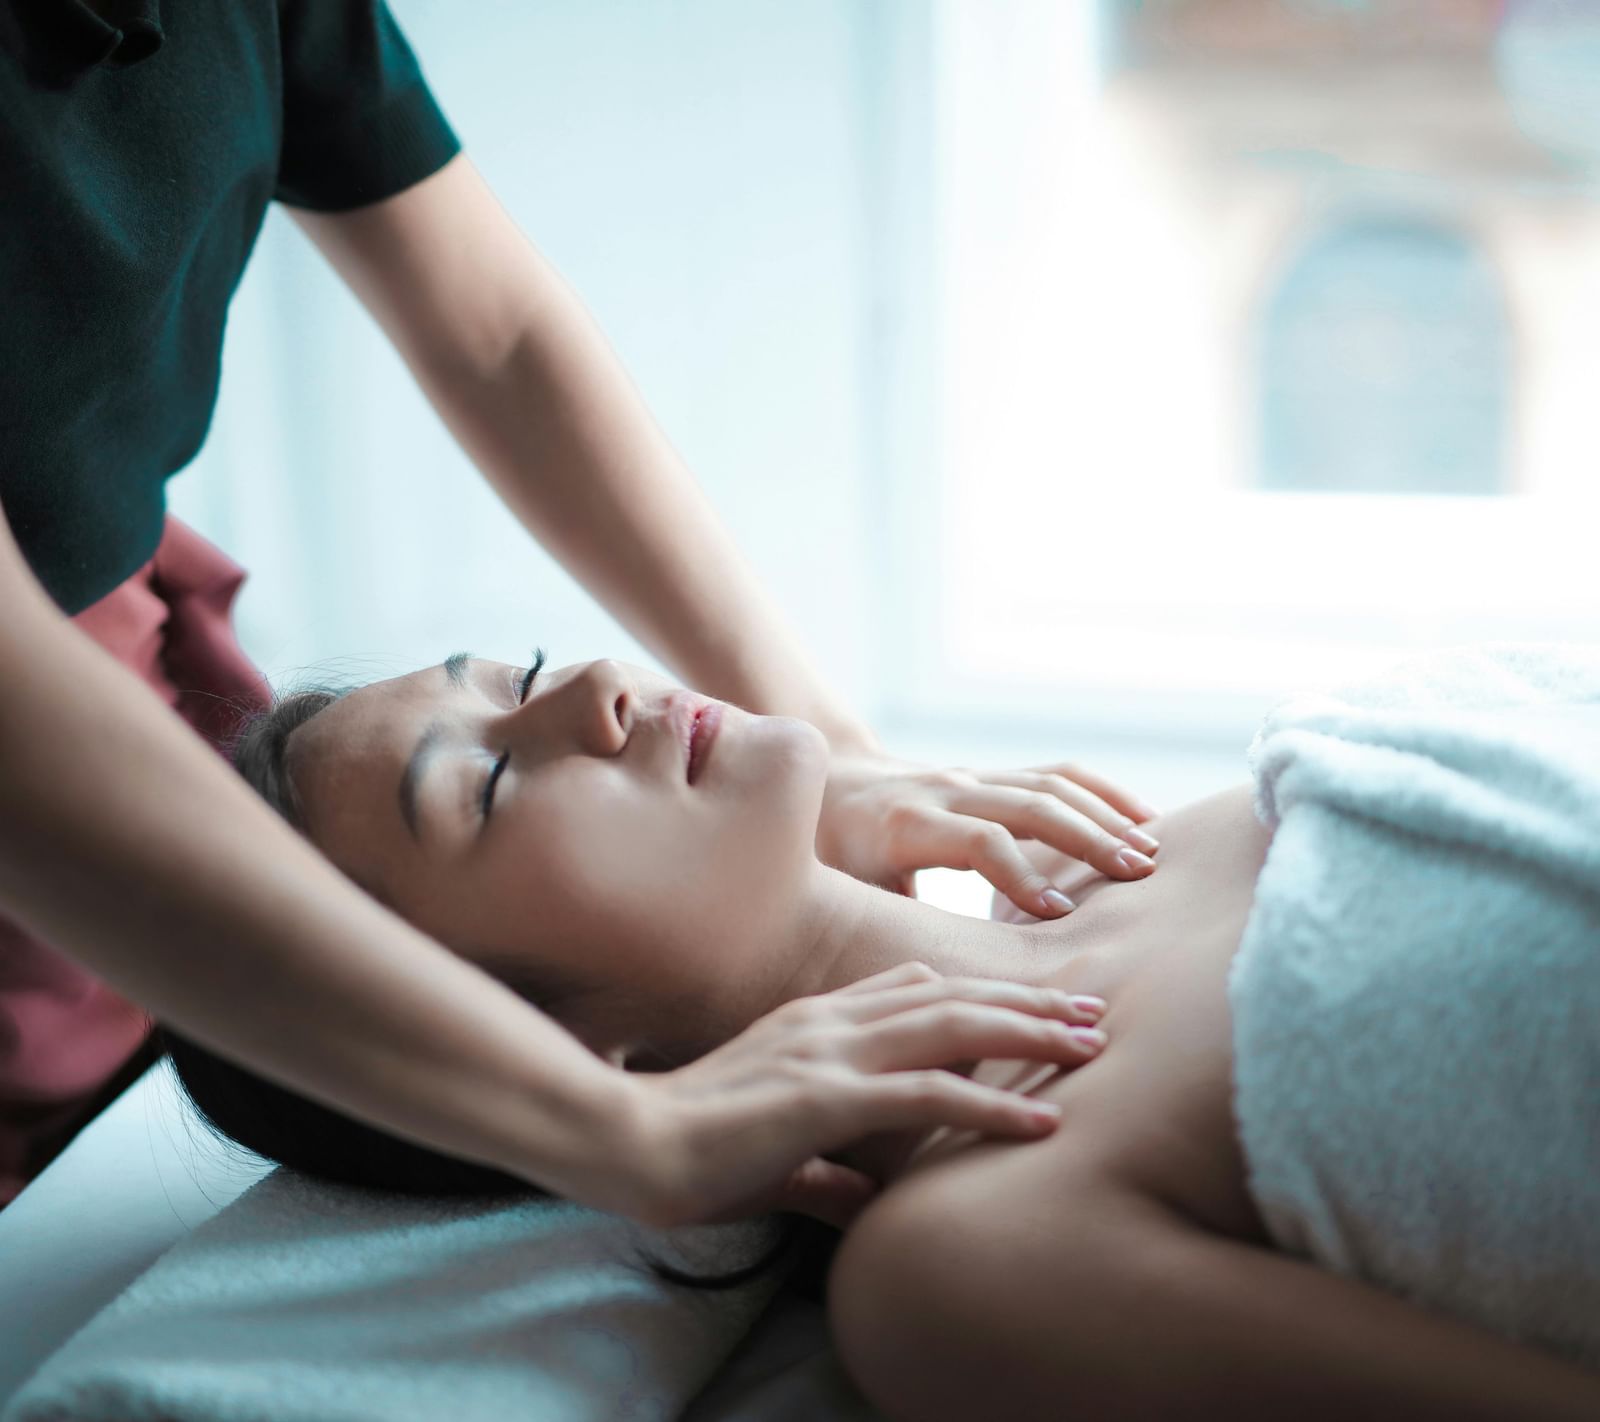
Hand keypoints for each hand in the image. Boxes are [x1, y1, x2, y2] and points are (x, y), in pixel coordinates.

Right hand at [620, 961, 1107, 1230]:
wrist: (628, 1145)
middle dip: (1025, 1002)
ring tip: (1090, 1045)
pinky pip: (927, 1094)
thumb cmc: (690, 1151)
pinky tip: (1042, 1120)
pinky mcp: (827, 1097)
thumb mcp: (771, 1155)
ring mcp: (830, 1054)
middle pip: (949, 996)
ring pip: (951, 1028)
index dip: (978, 994)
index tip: (1033, 1005)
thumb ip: (821, 1170)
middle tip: (1091, 1012)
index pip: (912, 989)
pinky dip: (991, 1105)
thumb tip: (859, 1200)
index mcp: (815, 1024)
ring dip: (1028, 1034)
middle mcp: (831, 1023)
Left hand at [815, 748, 1160, 918]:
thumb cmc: (836, 858)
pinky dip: (1104, 792)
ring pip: (1050, 784)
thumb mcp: (847, 894)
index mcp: (906, 825)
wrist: (832, 785)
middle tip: (1136, 877)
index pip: (977, 840)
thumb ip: (886, 930)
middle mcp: (946, 792)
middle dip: (1085, 839)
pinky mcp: (996, 776)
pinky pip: (1058, 774)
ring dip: (1105, 816)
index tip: (1058, 913)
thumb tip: (923, 994)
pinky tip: (1145, 819)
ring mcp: (975, 778)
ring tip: (1151, 853)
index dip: (1020, 873)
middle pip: (1028, 805)